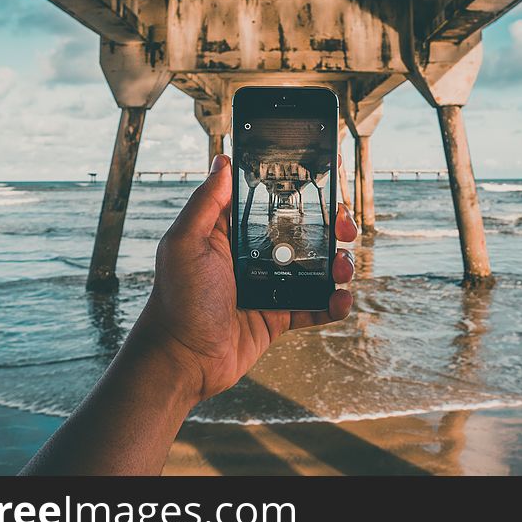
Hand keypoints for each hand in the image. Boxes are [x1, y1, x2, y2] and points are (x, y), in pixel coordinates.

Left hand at [135, 154, 357, 403]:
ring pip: (316, 267)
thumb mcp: (185, 243)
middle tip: (344, 227)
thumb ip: (206, 203)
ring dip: (338, 264)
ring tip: (343, 268)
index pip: (271, 200)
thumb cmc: (177, 300)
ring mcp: (270, 286)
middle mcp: (255, 255)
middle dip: (331, 225)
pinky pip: (315, 305)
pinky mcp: (279, 315)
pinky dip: (332, 303)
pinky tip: (340, 299)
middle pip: (304, 231)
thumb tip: (222, 161)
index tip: (327, 177)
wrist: (182, 360)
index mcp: (233, 232)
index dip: (300, 188)